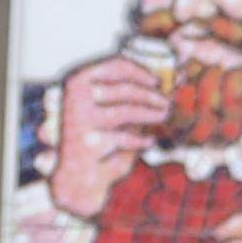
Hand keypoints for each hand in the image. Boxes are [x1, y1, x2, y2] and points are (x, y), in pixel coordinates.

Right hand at [48, 54, 170, 217]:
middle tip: (167, 102)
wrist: (74, 176)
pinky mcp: (90, 143)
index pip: (114, 65)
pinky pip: (125, 137)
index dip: (141, 72)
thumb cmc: (95, 137)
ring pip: (126, 111)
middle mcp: (76, 97)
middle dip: (150, 95)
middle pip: (125, 89)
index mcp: (77, 81)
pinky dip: (140, 140)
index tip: (157, 81)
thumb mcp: (106, 111)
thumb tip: (162, 80)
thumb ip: (126, 96)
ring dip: (150, 113)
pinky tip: (149, 141)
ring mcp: (81, 120)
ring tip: (163, 115)